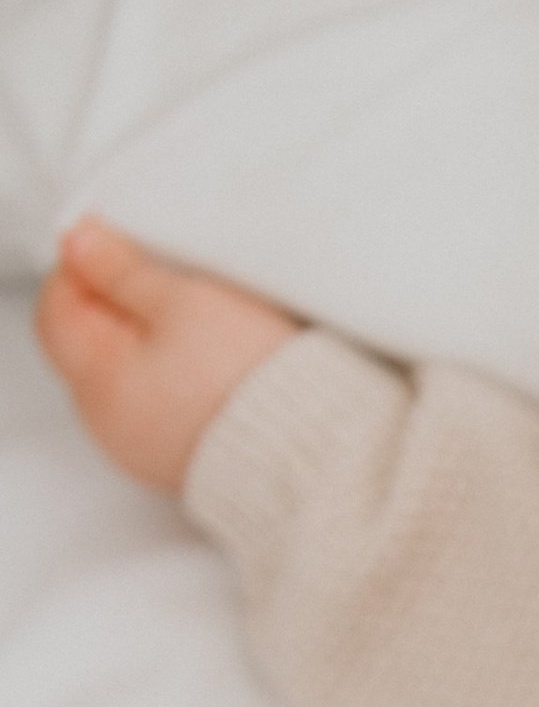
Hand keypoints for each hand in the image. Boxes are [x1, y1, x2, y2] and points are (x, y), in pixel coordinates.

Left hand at [36, 216, 295, 492]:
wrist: (313, 451)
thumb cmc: (250, 376)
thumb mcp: (183, 300)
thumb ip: (120, 270)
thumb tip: (78, 242)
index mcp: (100, 381)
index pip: (57, 309)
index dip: (83, 267)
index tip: (118, 247)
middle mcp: (110, 425)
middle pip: (87, 347)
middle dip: (114, 308)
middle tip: (162, 285)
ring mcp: (143, 451)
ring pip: (121, 380)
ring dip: (144, 348)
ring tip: (192, 329)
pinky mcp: (178, 465)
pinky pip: (155, 412)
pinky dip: (168, 383)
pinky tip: (205, 371)